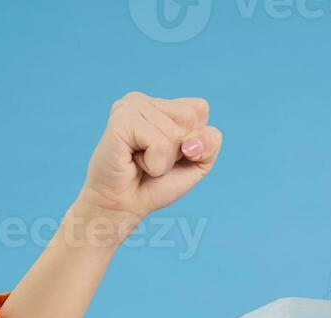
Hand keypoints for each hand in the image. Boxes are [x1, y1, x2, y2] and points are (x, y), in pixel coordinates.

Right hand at [75, 91, 222, 238]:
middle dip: (180, 150)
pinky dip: (154, 163)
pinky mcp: (121, 121)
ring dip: (164, 160)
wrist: (124, 205)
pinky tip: (134, 162)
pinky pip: (159, 144)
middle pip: (190, 118)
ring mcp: (129, 106)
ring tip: (142, 162)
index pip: (200, 109)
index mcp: (161, 104)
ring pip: (175, 133)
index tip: (172, 154)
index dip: (196, 140)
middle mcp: (144, 100)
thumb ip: (210, 144)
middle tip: (154, 159)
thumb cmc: (156, 183)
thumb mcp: (197, 163)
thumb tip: (193, 142)